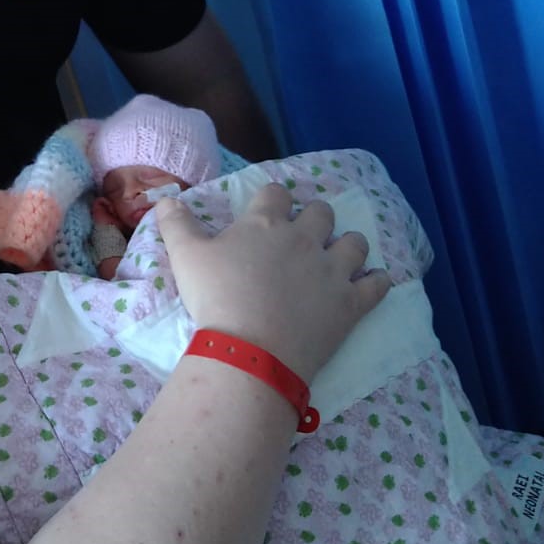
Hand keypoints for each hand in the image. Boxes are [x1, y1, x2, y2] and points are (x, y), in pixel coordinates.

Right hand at [157, 185, 388, 385]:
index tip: (268, 213)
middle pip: (322, 212)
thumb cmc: (215, 299)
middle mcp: (304, 238)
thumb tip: (165, 198)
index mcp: (265, 223)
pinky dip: (378, 282)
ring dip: (348, 247)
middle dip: (315, 219)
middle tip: (303, 238)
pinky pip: (378, 284)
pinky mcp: (352, 302)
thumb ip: (176, 223)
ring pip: (355, 243)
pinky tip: (372, 283)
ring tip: (337, 259)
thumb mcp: (185, 257)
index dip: (273, 201)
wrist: (250, 350)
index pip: (276, 193)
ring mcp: (333, 270)